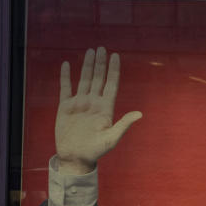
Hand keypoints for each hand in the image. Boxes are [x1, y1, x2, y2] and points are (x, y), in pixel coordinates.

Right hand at [55, 47, 141, 174]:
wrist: (76, 157)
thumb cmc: (96, 150)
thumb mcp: (112, 138)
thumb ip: (124, 124)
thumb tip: (140, 114)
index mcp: (106, 108)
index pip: (111, 84)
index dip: (113, 70)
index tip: (116, 55)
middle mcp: (93, 103)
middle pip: (98, 78)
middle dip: (100, 63)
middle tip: (102, 48)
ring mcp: (80, 103)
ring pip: (84, 79)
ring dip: (87, 66)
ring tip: (90, 51)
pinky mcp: (65, 107)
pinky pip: (65, 87)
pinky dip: (65, 76)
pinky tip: (66, 64)